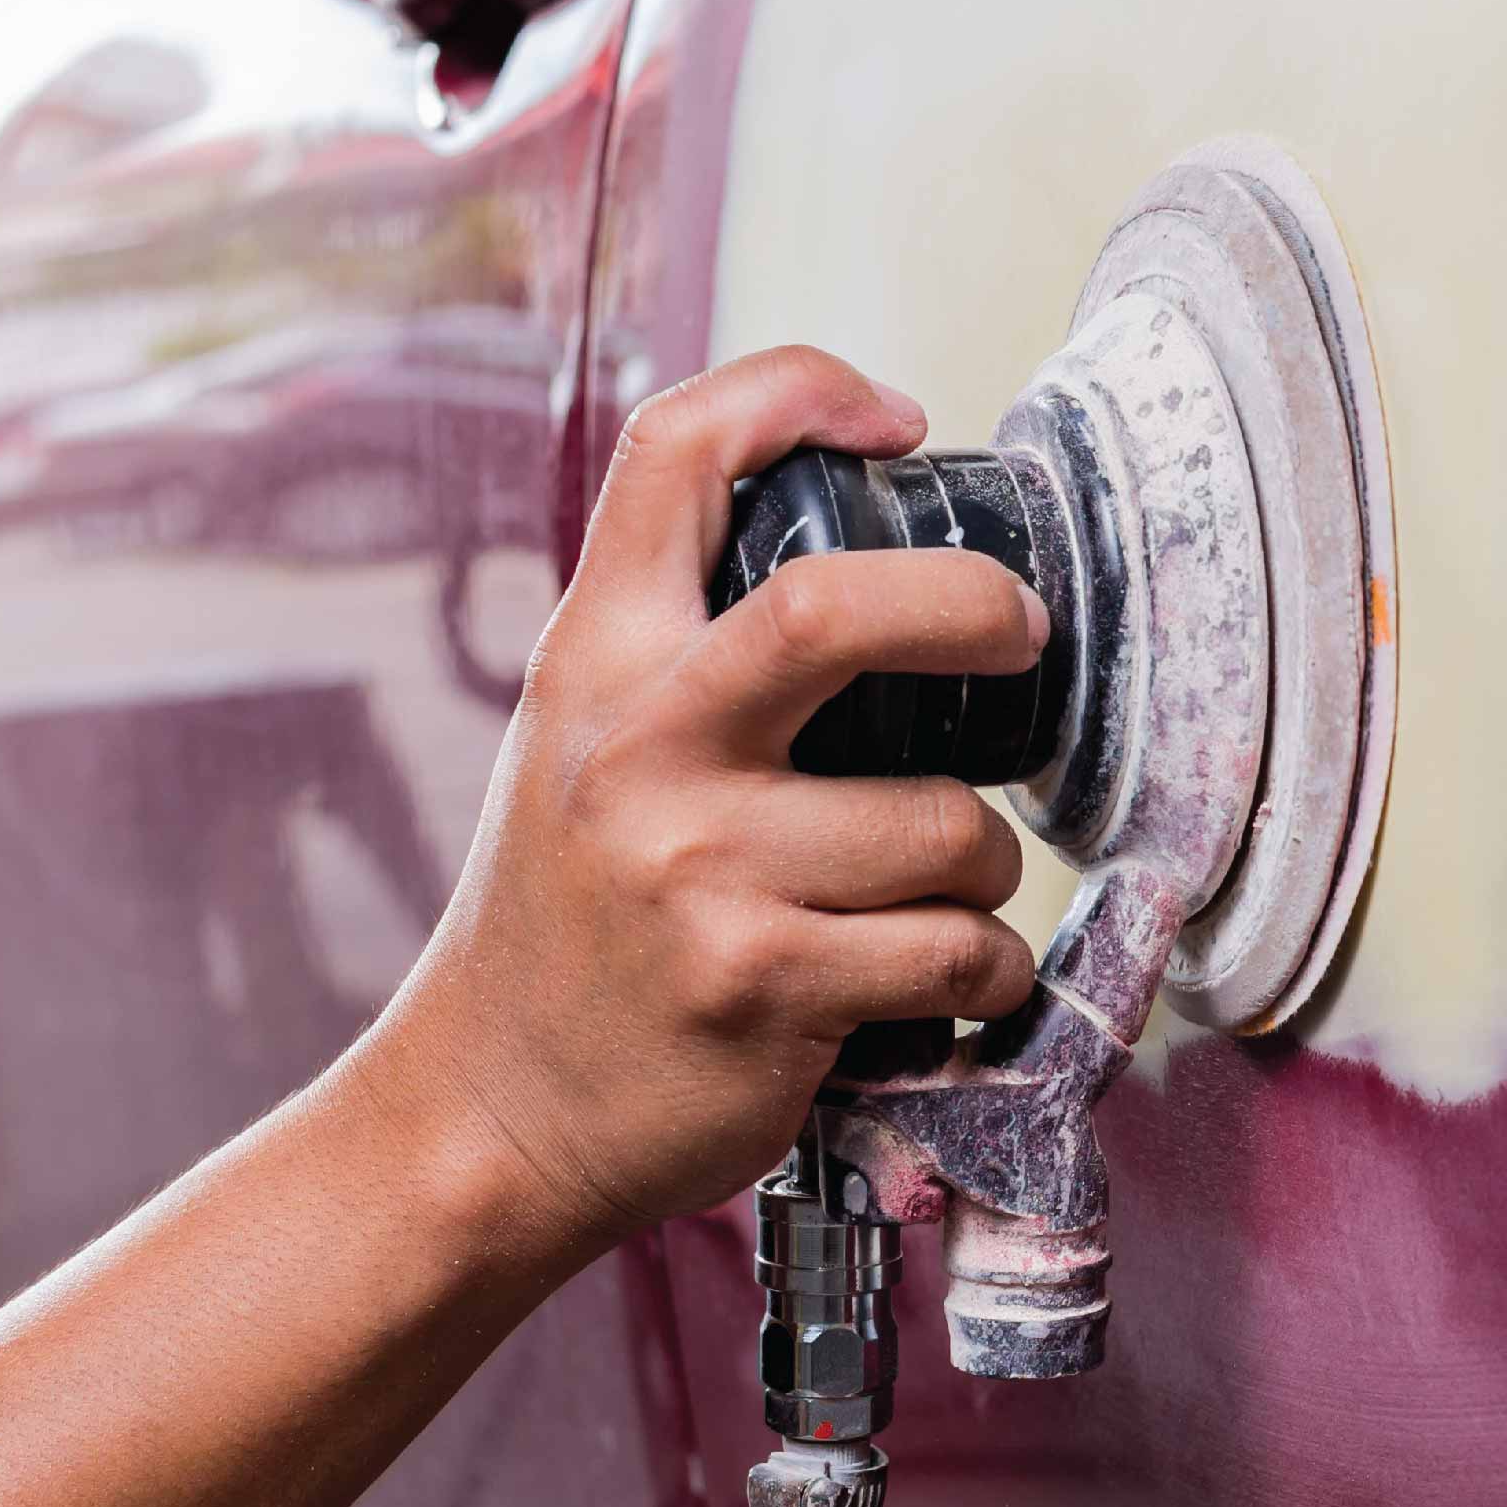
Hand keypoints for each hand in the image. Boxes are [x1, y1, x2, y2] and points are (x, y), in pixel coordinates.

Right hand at [377, 347, 1046, 1263]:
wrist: (486, 1114)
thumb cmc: (574, 917)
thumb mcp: (585, 740)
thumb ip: (691, 647)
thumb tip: (879, 552)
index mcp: (597, 660)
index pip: (679, 454)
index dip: (800, 391)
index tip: (898, 420)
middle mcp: (638, 747)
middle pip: (831, 607)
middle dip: (972, 605)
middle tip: (1020, 632)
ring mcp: (698, 871)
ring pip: (946, 824)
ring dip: (985, 867)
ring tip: (937, 896)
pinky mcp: (762, 988)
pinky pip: (955, 952)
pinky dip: (985, 971)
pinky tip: (938, 984)